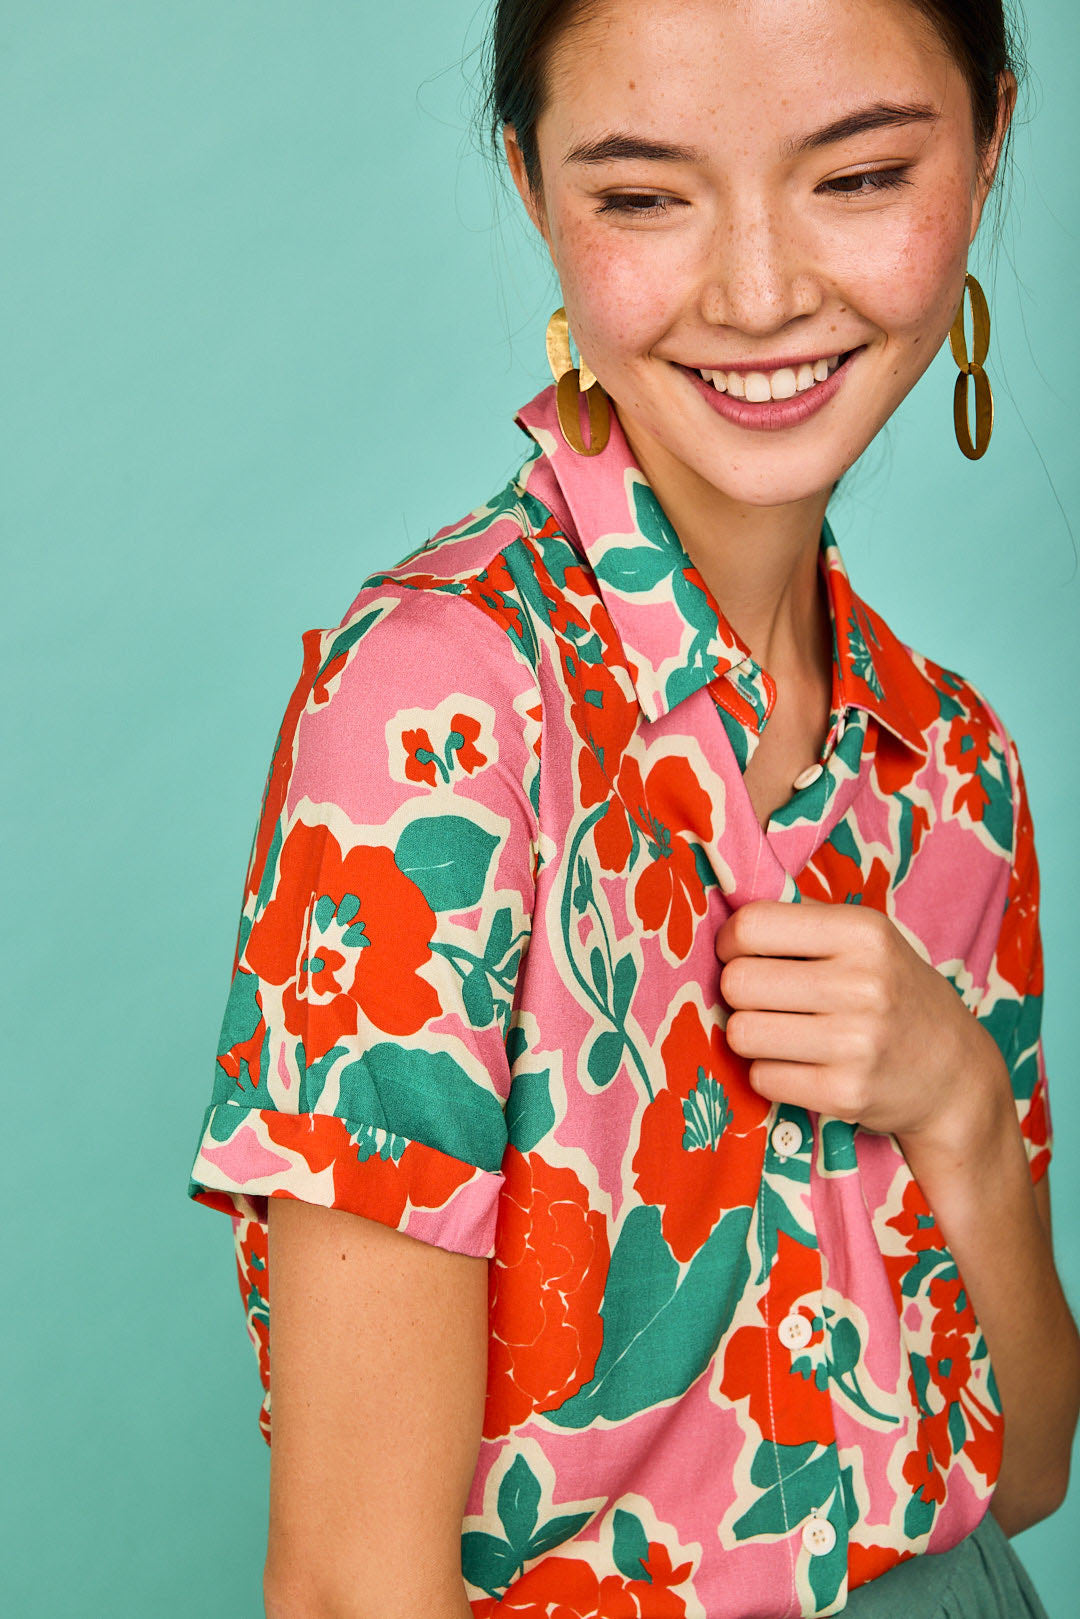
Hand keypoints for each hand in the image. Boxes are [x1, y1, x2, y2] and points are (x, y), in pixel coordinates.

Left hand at [714, 897, 1009, 1146]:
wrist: (955, 1074)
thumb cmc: (893, 993)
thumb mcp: (867, 938)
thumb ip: (802, 919)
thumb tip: (726, 910)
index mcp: (863, 932)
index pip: (751, 925)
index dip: (731, 942)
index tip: (743, 954)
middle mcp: (863, 984)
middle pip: (737, 982)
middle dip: (739, 993)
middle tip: (765, 999)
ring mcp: (856, 1043)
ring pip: (741, 1033)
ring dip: (751, 1035)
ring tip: (782, 1032)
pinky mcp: (845, 1094)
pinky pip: (761, 1078)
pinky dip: (771, 1074)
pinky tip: (802, 1066)